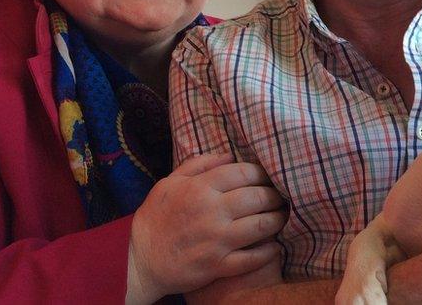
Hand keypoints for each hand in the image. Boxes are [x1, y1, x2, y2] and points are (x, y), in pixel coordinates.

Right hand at [126, 153, 286, 303]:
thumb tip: (229, 155)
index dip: (263, 174)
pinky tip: (275, 246)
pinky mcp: (218, 266)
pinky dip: (269, 251)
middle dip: (275, 196)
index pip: (244, 173)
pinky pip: (253, 258)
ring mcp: (217, 240)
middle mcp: (212, 212)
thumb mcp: (169, 182)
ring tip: (282, 217)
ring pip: (262, 226)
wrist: (139, 260)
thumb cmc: (156, 218)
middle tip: (281, 197)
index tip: (268, 177)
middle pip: (258, 197)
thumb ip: (199, 164)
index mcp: (200, 188)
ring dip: (278, 220)